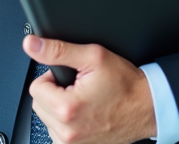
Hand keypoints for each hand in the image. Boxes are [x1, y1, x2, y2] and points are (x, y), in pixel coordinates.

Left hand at [24, 35, 155, 143]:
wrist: (146, 107)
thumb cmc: (125, 85)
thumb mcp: (93, 57)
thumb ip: (58, 50)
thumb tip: (32, 45)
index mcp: (67, 108)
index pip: (36, 87)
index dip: (53, 76)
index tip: (72, 78)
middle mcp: (67, 131)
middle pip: (39, 103)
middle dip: (55, 92)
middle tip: (79, 87)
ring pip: (47, 118)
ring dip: (59, 108)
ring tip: (83, 101)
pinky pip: (57, 132)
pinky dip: (66, 122)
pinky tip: (84, 115)